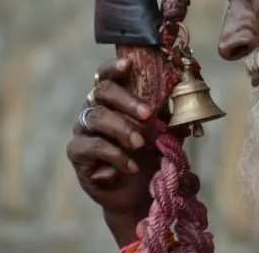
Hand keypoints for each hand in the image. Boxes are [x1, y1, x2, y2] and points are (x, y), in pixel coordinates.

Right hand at [66, 59, 161, 232]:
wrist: (137, 193)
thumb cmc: (148, 155)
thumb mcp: (162, 133)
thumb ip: (166, 114)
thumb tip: (181, 95)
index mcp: (112, 98)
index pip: (107, 75)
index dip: (115, 67)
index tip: (129, 64)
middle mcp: (93, 108)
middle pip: (102, 91)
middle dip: (126, 100)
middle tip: (147, 114)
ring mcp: (82, 128)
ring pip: (97, 117)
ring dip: (122, 129)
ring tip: (140, 144)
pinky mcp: (77, 151)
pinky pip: (93, 146)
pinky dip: (115, 155)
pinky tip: (132, 166)